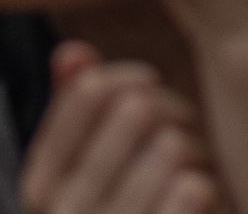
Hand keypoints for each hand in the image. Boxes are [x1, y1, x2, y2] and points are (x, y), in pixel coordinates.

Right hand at [25, 44, 216, 213]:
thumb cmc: (135, 213)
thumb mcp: (96, 169)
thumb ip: (79, 109)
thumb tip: (73, 50)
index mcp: (41, 187)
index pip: (92, 89)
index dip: (136, 81)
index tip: (152, 97)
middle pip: (138, 109)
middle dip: (174, 116)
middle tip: (184, 142)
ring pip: (170, 146)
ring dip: (196, 155)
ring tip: (195, 175)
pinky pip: (191, 190)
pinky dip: (206, 189)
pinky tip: (202, 201)